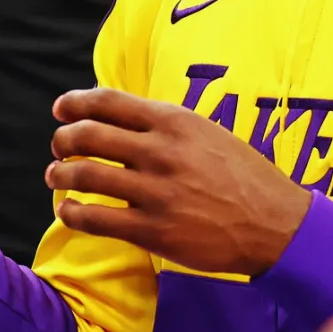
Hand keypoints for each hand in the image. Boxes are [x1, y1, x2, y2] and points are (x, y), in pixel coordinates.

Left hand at [49, 89, 310, 276]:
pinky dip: (73, 213)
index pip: (110, 101)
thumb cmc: (244, 177)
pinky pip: (97, 219)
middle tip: (58, 146)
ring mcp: (156, 191)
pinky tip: (68, 211)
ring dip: (62, 174)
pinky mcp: (154, 230)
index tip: (61, 109)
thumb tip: (124, 119)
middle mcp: (162, 152)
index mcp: (176, 122)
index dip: (76, 102)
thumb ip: (169, 127)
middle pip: (90, 135)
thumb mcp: (210, 135)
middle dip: (64, 139)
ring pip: (86, 175)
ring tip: (56, 175)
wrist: (275, 224)